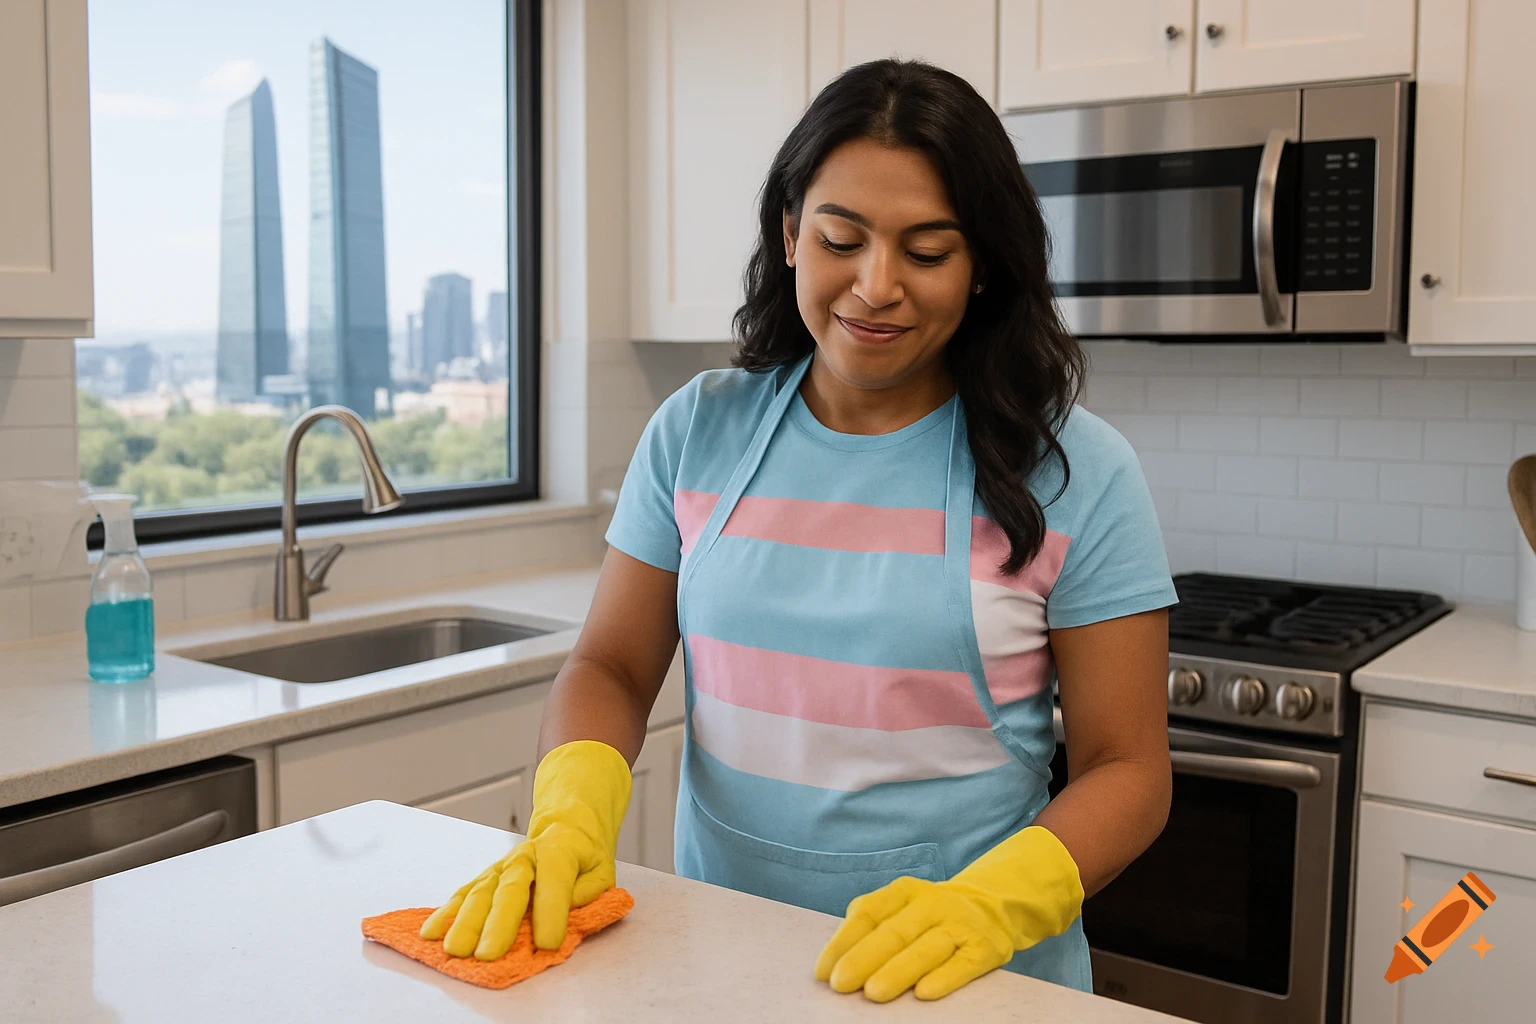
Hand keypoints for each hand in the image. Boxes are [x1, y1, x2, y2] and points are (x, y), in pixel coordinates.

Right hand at [419, 740, 631, 959]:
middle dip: (497, 923)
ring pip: (481, 893)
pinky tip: (430, 933)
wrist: (566, 825)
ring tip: (454, 950)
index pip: (554, 880)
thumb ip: (586, 893)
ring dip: (465, 923)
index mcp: (560, 851)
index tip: (549, 943)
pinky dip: (446, 914)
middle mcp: (525, 857)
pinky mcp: (485, 878)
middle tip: (488, 954)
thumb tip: (566, 913)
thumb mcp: (601, 871)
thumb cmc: (584, 857)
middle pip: (510, 889)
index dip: (551, 912)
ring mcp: (501, 867)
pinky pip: (463, 895)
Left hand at [814, 826, 1083, 1001]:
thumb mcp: (900, 906)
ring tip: (874, 992)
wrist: (993, 907)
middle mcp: (932, 904)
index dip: (843, 942)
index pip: (868, 914)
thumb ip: (871, 921)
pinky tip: (923, 994)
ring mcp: (960, 925)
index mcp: (904, 892)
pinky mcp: (984, 948)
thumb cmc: (930, 916)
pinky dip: (944, 978)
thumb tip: (837, 953)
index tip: (823, 971)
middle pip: (894, 932)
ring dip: (899, 971)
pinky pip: (962, 964)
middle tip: (841, 984)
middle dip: (865, 959)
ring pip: (926, 948)